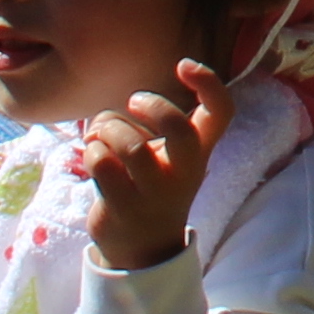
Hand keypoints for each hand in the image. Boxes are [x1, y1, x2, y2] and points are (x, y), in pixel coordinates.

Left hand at [80, 56, 229, 271]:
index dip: (209, 82)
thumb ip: (150, 127)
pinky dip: (92, 150)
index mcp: (199, 152)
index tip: (184, 65)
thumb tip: (106, 119)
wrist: (142, 248)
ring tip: (100, 134)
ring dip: (108, 128)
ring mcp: (153, 193)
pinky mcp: (122, 207)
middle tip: (134, 102)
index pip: (221, 112)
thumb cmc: (152, 185)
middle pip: (178, 130)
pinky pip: (102, 164)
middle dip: (152, 105)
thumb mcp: (168, 156)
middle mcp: (182, 172)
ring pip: (130, 146)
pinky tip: (93, 155)